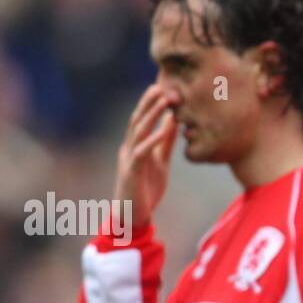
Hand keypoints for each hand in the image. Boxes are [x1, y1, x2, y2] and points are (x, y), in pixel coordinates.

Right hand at [115, 84, 178, 229]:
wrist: (133, 216)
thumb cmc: (146, 189)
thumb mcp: (160, 163)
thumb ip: (165, 144)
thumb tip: (174, 124)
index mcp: (136, 146)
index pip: (142, 120)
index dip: (151, 104)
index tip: (164, 87)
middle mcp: (129, 148)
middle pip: (137, 120)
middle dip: (149, 102)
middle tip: (161, 86)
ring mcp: (128, 159)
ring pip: (138, 131)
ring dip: (151, 115)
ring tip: (164, 101)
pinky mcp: (131, 171)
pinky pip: (142, 151)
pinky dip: (153, 139)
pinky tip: (164, 129)